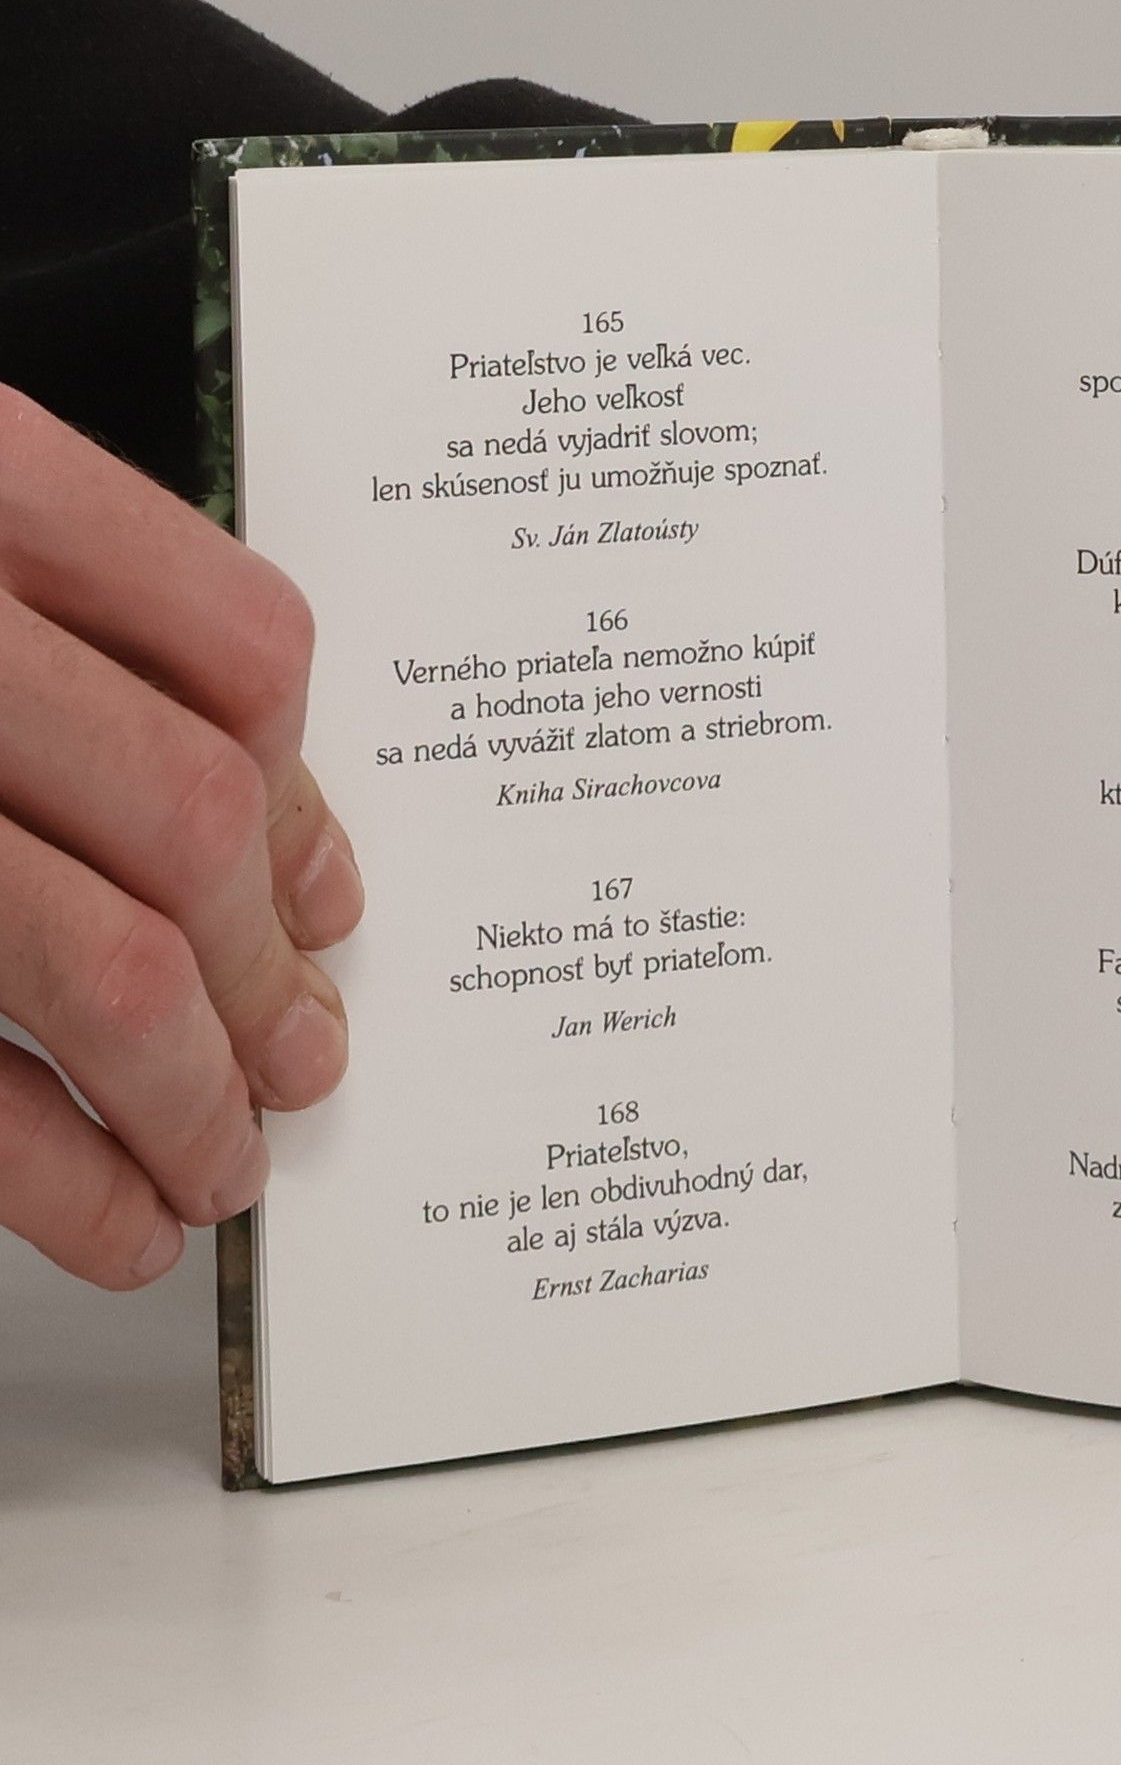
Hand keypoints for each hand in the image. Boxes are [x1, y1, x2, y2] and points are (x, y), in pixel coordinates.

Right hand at [0, 394, 361, 1287]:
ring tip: (219, 1165)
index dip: (302, 796)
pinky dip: (54, 1178)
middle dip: (265, 978)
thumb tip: (297, 858)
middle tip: (300, 1064)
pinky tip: (106, 1218)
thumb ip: (93, 660)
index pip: (238, 645)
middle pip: (184, 820)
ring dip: (188, 1099)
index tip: (324, 901)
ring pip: (97, 966)